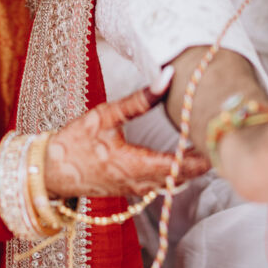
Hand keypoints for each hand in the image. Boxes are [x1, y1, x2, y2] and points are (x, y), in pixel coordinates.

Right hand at [44, 85, 211, 198]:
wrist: (49, 170)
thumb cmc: (73, 142)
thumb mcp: (105, 115)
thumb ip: (139, 99)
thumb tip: (166, 76)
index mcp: (135, 164)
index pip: (180, 165)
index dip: (202, 157)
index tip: (217, 141)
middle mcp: (139, 183)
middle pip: (182, 178)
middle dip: (200, 162)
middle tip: (216, 140)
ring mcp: (135, 191)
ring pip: (172, 184)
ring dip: (189, 169)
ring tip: (202, 146)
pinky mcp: (129, 190)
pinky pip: (160, 186)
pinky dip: (174, 174)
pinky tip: (179, 158)